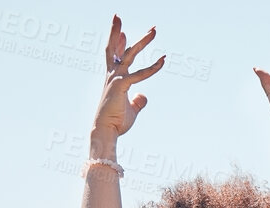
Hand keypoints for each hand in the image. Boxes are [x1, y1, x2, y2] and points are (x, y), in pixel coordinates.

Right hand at [94, 15, 165, 140]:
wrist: (106, 131)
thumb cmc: (116, 122)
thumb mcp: (130, 110)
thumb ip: (137, 101)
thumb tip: (143, 96)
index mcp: (112, 78)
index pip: (114, 56)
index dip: (118, 42)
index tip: (124, 32)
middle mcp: (112, 74)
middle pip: (115, 47)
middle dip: (118, 31)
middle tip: (118, 15)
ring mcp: (115, 78)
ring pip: (129, 53)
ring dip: (142, 41)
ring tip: (153, 30)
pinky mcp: (121, 85)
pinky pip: (140, 74)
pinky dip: (152, 68)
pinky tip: (163, 61)